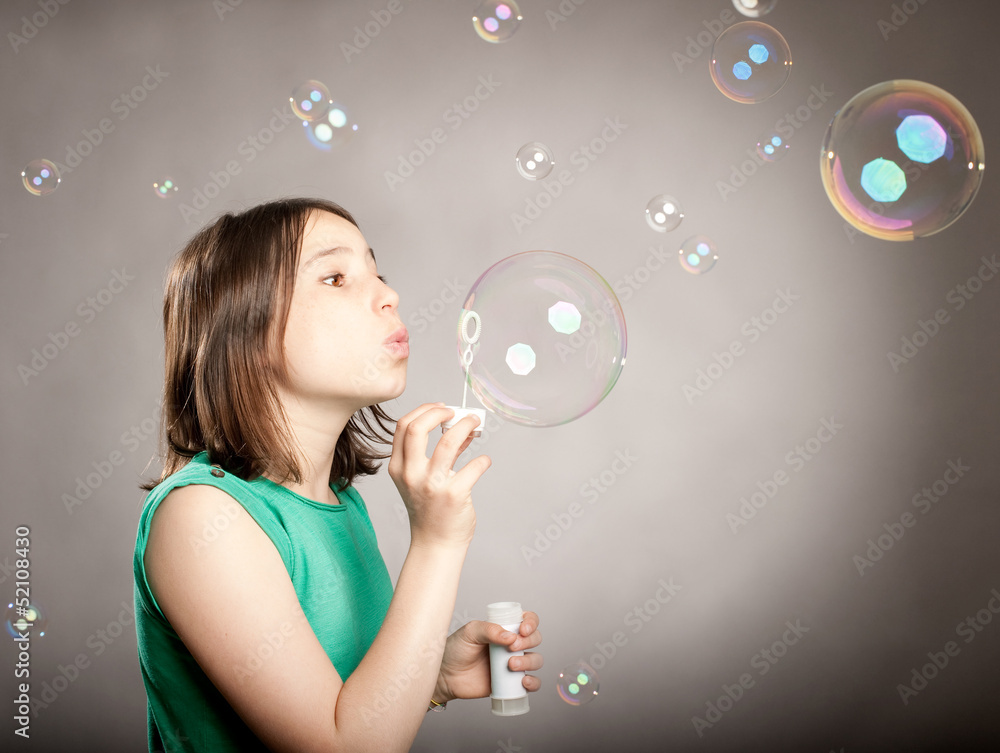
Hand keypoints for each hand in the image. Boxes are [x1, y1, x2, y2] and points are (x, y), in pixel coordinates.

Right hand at [387, 403, 490, 549]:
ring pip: (448, 441)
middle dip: (439, 413)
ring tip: (475, 423)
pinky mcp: (454, 494)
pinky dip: (483, 460)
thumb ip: (435, 454)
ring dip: (466, 425)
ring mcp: (432, 484)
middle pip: (418, 427)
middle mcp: (411, 474)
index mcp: (399, 468)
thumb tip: (460, 428)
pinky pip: (474, 466)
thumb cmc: (429, 509)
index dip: (423, 410)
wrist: (435, 543)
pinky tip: (484, 462)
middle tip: (457, 413)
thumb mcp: (421, 479)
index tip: (440, 408)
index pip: (403, 426)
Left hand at [432, 611, 543, 702]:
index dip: (531, 623)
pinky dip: (534, 682)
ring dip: (530, 661)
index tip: (522, 630)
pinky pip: (532, 683)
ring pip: (536, 660)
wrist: (446, 676)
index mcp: (504, 628)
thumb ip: (489, 630)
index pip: (527, 620)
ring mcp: (513, 664)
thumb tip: (511, 637)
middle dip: (529, 642)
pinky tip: (523, 682)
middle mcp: (512, 645)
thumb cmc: (455, 650)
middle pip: (536, 639)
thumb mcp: (469, 632)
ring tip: (511, 665)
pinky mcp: (511, 683)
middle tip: (512, 648)